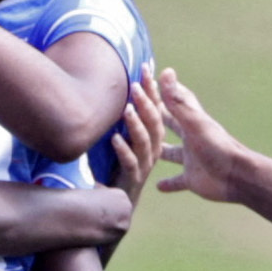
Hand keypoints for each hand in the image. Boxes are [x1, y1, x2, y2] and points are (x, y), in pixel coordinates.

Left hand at [106, 69, 162, 214]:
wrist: (121, 202)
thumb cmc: (121, 167)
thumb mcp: (123, 137)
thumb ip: (125, 117)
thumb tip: (114, 89)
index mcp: (154, 138)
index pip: (157, 109)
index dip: (153, 90)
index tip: (147, 69)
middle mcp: (153, 149)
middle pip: (155, 122)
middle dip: (147, 103)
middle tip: (137, 84)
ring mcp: (145, 164)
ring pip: (145, 142)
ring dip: (135, 124)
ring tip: (126, 109)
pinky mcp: (134, 179)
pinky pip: (130, 163)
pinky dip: (123, 150)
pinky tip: (114, 139)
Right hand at [154, 69, 251, 204]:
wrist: (237, 176)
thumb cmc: (217, 147)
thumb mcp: (194, 122)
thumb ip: (178, 101)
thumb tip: (166, 72)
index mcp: (192, 122)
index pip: (176, 101)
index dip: (164, 90)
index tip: (150, 78)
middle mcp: (190, 139)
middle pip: (171, 125)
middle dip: (158, 119)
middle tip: (140, 112)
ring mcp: (191, 159)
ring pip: (172, 154)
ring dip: (160, 151)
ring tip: (144, 149)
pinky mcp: (192, 178)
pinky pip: (177, 180)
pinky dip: (169, 183)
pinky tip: (158, 186)